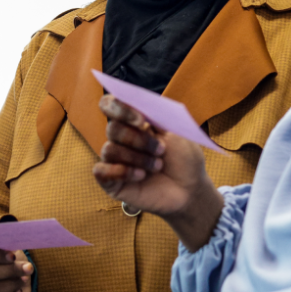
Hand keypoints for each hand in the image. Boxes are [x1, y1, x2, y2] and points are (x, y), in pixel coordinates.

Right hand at [93, 95, 222, 250]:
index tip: (141, 120)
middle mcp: (121, 139)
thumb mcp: (177, 131)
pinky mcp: (111, 182)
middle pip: (113, 129)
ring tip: (157, 166)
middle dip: (139, 140)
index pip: (109, 105)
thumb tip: (139, 102)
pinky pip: (100, 171)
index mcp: (133, 122)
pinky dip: (121, 172)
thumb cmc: (184, 159)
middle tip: (161, 150)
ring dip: (137, 158)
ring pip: (109, 150)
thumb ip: (157, 114)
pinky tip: (141, 176)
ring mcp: (115, 160)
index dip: (120, 108)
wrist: (190, 190)